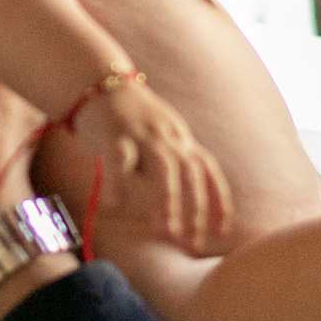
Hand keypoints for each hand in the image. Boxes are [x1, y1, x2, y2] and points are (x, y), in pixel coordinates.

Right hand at [67, 80, 233, 253]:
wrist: (98, 77)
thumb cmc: (129, 117)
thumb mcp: (158, 136)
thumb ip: (170, 163)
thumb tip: (178, 206)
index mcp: (180, 138)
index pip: (208, 169)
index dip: (218, 200)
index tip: (222, 231)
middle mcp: (167, 134)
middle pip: (191, 172)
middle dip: (195, 209)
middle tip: (191, 243)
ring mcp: (142, 132)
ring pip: (163, 166)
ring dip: (167, 200)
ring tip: (164, 231)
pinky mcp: (113, 132)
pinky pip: (119, 158)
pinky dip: (118, 182)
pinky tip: (114, 206)